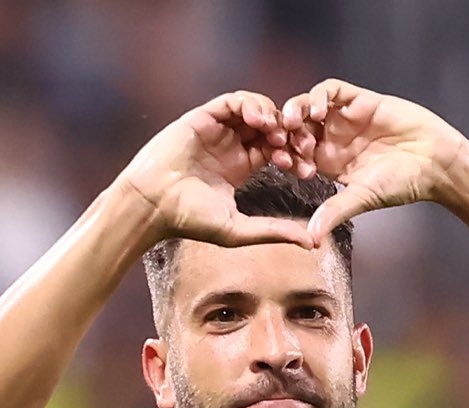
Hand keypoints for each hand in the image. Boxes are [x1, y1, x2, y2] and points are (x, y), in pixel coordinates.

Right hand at [121, 91, 313, 248]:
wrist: (155, 204)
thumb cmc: (191, 220)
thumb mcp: (240, 230)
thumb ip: (275, 232)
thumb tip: (312, 244)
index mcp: (240, 167)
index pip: (276, 151)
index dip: (294, 156)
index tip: (306, 169)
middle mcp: (231, 145)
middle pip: (271, 127)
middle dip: (290, 134)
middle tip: (302, 147)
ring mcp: (218, 129)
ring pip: (255, 110)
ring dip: (273, 117)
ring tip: (278, 133)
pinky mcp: (204, 116)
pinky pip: (233, 101)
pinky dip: (250, 104)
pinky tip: (259, 121)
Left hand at [280, 79, 466, 243]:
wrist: (433, 162)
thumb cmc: (401, 184)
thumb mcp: (361, 199)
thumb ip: (335, 212)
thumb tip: (311, 240)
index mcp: (328, 163)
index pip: (295, 155)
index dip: (285, 156)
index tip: (282, 163)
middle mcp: (333, 139)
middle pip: (297, 128)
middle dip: (285, 132)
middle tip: (282, 139)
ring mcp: (345, 118)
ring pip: (309, 106)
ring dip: (297, 110)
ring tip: (293, 121)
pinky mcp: (360, 100)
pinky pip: (333, 90)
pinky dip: (321, 95)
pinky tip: (320, 110)